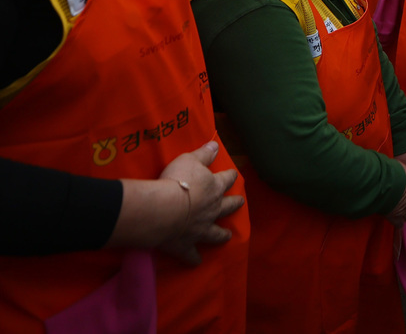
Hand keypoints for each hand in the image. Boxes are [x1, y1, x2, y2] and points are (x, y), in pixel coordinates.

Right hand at [158, 142, 243, 265]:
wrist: (165, 209)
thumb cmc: (178, 180)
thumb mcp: (190, 159)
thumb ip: (204, 153)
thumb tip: (216, 144)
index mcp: (214, 188)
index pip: (227, 179)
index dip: (230, 176)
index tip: (234, 175)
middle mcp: (213, 209)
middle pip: (228, 207)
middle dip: (234, 204)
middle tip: (240, 202)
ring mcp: (201, 229)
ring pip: (216, 233)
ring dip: (222, 235)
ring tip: (228, 236)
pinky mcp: (187, 245)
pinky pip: (192, 254)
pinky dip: (194, 258)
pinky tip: (197, 261)